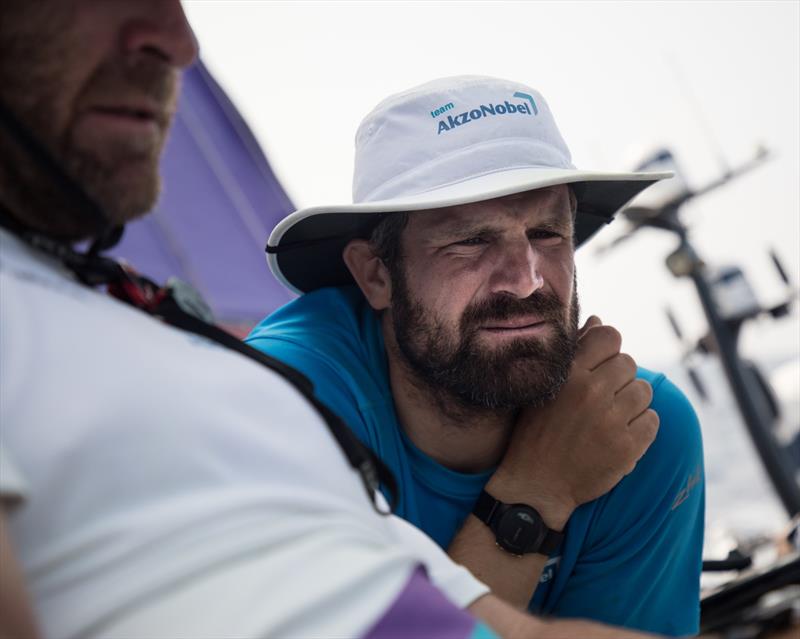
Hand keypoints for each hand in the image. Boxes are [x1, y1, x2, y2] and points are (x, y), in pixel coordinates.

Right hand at [487, 317, 658, 527]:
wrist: (536, 484)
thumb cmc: (537, 431)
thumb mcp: (545, 387)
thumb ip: (573, 352)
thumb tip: (599, 321)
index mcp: (568, 373)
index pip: (610, 336)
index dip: (609, 349)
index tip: (600, 366)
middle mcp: (591, 392)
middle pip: (628, 364)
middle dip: (619, 379)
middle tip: (602, 399)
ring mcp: (611, 420)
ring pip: (643, 391)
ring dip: (631, 403)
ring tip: (610, 418)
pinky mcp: (627, 447)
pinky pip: (652, 421)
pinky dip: (640, 428)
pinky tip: (619, 436)